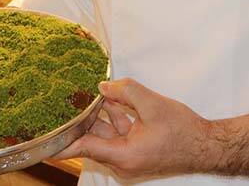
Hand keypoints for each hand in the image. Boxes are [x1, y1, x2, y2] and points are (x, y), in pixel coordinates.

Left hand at [57, 79, 210, 178]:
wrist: (206, 145)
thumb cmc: (183, 131)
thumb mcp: (153, 105)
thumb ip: (126, 92)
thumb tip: (102, 87)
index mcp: (124, 155)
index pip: (84, 147)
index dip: (62, 139)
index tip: (43, 137)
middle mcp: (123, 161)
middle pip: (93, 139)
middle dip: (81, 119)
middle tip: (63, 102)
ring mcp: (130, 158)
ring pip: (106, 135)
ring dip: (100, 115)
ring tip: (86, 94)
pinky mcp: (136, 151)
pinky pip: (118, 134)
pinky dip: (115, 118)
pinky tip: (111, 99)